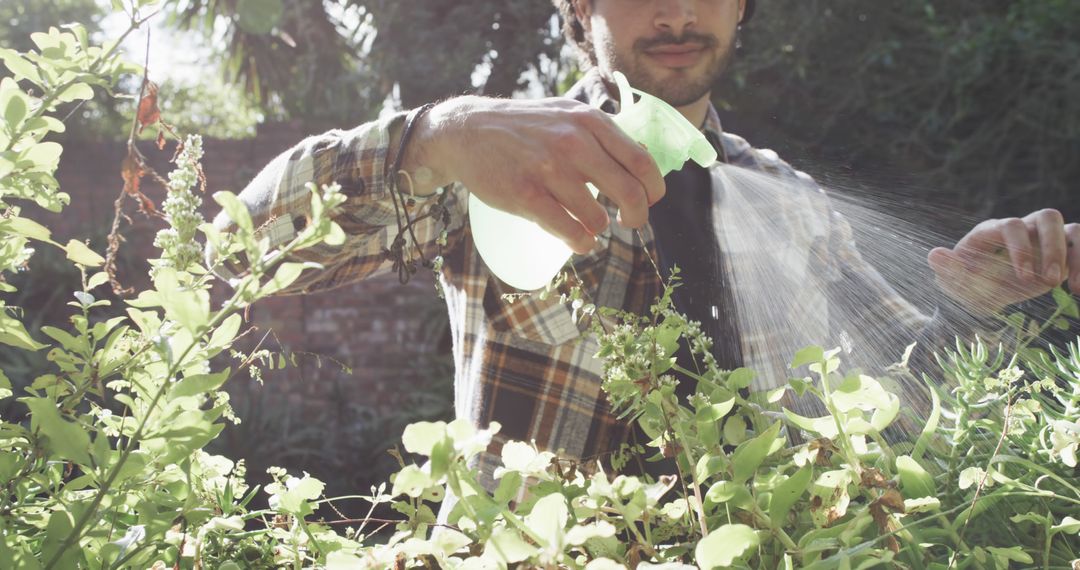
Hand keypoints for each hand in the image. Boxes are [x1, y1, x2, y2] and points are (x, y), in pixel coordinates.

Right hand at [402, 96, 665, 253]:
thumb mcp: (569, 114)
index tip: (648, 201)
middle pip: (630, 193)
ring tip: (591, 227)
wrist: (468, 131)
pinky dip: (581, 242)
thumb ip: (604, 135)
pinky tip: (578, 240)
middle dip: (636, 217)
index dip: (653, 190)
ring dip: (599, 229)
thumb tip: (645, 161)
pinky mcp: (525, 195)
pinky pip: (569, 231)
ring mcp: (548, 169)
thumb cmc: (526, 127)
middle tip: (629, 223)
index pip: (642, 162)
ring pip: (598, 218)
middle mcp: (573, 142)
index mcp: (590, 121)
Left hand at [928, 208, 1079, 314]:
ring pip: (1071, 229)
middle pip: (1047, 216)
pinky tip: (1078, 289)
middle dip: (1053, 247)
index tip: (1024, 277)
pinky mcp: (1061, 251)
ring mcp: (1042, 238)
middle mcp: (1021, 228)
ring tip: (1072, 288)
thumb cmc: (966, 283)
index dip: (1021, 248)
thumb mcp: (955, 281)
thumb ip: (948, 269)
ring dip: (1077, 255)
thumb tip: (933, 255)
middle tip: (1050, 281)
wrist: (981, 294)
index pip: (1012, 225)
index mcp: (992, 230)